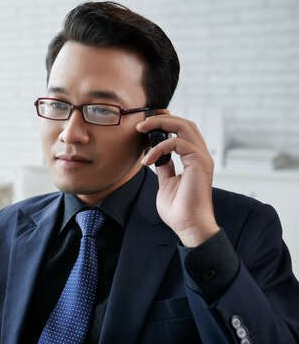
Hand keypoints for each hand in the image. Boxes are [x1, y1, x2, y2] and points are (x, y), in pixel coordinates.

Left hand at [137, 110, 219, 246]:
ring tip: (141, 130)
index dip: (167, 122)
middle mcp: (200, 155)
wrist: (188, 225)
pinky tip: (147, 160)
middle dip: (163, 118)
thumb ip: (165, 167)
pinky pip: (178, 143)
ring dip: (160, 125)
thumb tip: (156, 157)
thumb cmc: (179, 209)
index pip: (183, 131)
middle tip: (142, 122)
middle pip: (185, 123)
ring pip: (184, 127)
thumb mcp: (167, 182)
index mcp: (194, 159)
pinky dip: (159, 148)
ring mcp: (201, 158)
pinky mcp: (199, 162)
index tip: (148, 122)